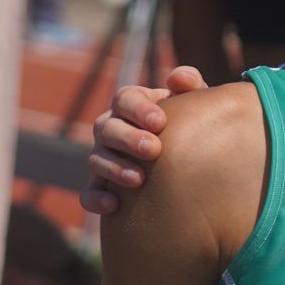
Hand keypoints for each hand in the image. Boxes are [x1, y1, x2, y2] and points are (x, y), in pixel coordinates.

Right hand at [79, 65, 206, 214]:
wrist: (194, 157)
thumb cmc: (193, 123)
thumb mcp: (196, 102)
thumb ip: (190, 85)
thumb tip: (180, 78)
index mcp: (132, 103)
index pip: (126, 98)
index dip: (139, 109)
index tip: (160, 122)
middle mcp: (112, 128)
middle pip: (107, 128)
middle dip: (128, 139)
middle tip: (153, 149)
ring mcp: (104, 156)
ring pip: (97, 159)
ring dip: (115, 168)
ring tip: (139, 179)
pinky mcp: (101, 185)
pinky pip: (89, 193)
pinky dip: (96, 199)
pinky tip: (114, 206)